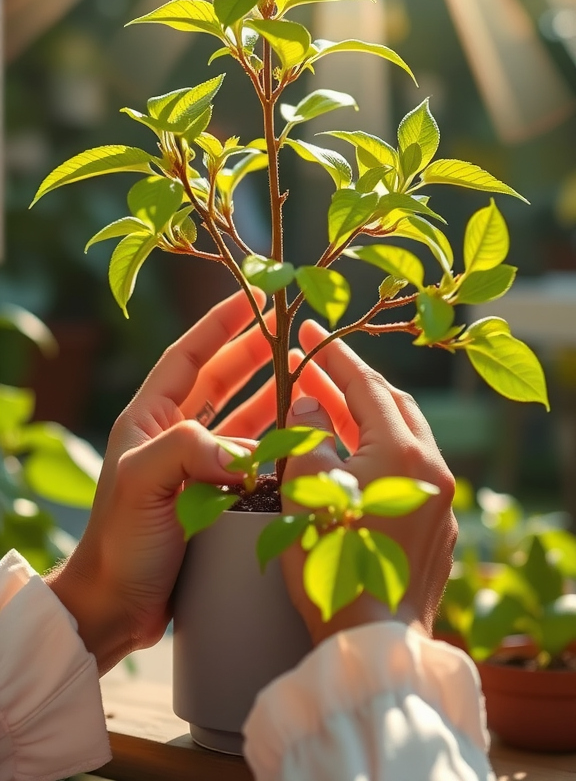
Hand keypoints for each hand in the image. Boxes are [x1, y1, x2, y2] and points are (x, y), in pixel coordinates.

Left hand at [47, 288, 282, 673]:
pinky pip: (250, 459)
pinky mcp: (211, 497)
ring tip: (304, 376)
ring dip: (270, 396)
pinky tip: (300, 437)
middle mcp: (171, 435)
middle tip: (290, 330)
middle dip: (254, 353)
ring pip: (240, 417)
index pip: (188, 356)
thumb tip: (245, 452)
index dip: (219, 324)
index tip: (252, 299)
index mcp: (149, 418)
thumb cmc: (120, 542)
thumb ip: (188, 450)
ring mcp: (192, 467)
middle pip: (219, 380)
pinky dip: (274, 445)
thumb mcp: (143, 483)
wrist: (115, 607)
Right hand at [281, 320, 456, 646]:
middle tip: (310, 368)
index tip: (307, 333)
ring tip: (324, 407)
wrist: (371, 641)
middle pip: (392, 406)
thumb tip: (312, 405)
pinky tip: (350, 460)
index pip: (366, 386)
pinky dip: (379, 454)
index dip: (333, 356)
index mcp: (404, 453)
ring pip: (404, 438)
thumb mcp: (308, 488)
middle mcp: (433, 469)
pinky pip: (408, 473)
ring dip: (365, 419)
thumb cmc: (333, 563)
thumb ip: (310, 435)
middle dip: (350, 383)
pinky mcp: (437, 529)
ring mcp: (440, 501)